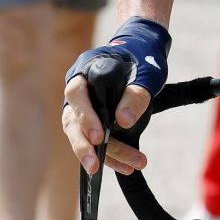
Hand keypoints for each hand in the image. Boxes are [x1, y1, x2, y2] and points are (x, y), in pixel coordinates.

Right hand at [62, 17, 170, 173]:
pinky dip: (112, 155)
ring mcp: (84, 107)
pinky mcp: (94, 121)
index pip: (76, 94)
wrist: (146, 53)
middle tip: (96, 164)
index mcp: (86, 70)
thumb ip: (135, 94)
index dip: (85, 116)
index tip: (99, 135)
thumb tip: (122, 122)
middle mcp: (80, 90)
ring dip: (105, 154)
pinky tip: (128, 166)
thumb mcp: (146, 72)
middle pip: (72, 121)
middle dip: (84, 146)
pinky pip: (96, 142)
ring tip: (128, 166)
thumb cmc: (143, 58)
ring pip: (83, 135)